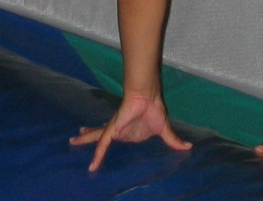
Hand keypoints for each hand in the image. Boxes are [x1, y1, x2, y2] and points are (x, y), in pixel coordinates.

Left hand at [70, 90, 190, 170]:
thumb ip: (172, 141)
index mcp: (128, 129)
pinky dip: (98, 155)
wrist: (148, 97)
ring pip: (97, 137)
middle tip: (77, 136)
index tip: (98, 133)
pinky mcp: (113, 130)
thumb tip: (188, 147)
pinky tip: (92, 166)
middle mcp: (118, 128)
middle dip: (89, 135)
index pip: (115, 133)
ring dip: (86, 139)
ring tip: (73, 140)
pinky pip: (103, 145)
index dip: (106, 134)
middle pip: (101, 133)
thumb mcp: (164, 130)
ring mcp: (114, 128)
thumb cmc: (154, 109)